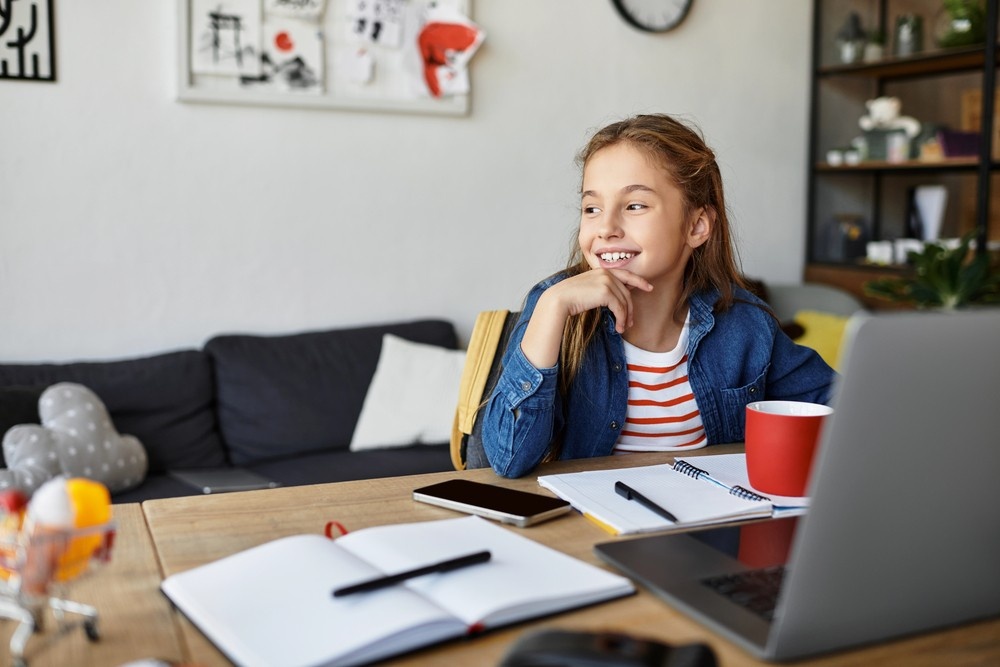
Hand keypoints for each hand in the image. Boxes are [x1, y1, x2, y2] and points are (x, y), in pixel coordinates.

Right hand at [520, 269, 651, 368]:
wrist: (559, 299)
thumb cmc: (570, 298)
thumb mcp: (589, 289)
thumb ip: (603, 288)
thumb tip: (618, 298)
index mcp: (602, 270)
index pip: (626, 274)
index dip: (639, 281)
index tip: (649, 287)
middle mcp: (606, 273)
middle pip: (627, 292)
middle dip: (630, 309)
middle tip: (630, 322)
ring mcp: (606, 281)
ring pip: (624, 302)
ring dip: (625, 317)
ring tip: (623, 328)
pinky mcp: (605, 292)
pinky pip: (619, 308)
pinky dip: (621, 319)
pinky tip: (618, 327)